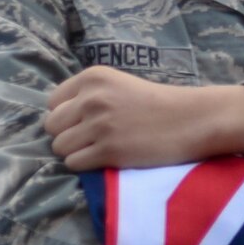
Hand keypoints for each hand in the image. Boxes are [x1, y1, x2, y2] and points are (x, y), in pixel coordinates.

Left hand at [44, 67, 243, 169]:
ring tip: (97, 151)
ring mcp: (99, 125)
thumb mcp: (118, 86)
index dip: (66, 117)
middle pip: (52, 126)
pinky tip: (103, 160)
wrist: (191, 120)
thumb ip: (88, 95)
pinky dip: (84, 166)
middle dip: (66, 135)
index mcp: (92, 78)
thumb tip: (56, 119)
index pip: (53, 103)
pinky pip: (73, 163)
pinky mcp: (108, 150)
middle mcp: (91, 98)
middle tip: (89, 140)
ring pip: (59, 147)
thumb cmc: (157, 104)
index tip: (84, 123)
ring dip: (74, 153)